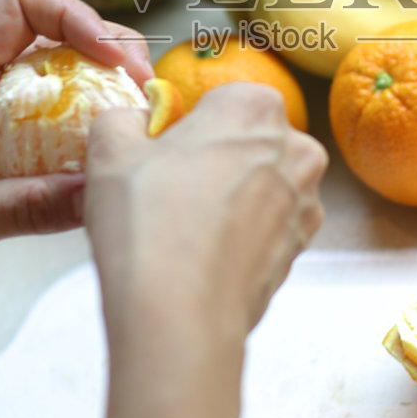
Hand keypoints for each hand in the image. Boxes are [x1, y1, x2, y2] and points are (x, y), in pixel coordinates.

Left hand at [0, 0, 154, 327]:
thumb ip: (26, 207)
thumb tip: (102, 194)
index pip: (24, 5)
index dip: (77, 16)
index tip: (114, 59)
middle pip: (55, 41)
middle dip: (106, 57)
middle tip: (142, 98)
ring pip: (56, 91)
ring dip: (97, 104)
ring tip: (134, 135)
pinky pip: (47, 140)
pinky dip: (78, 150)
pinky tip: (99, 180)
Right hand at [82, 82, 327, 354]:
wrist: (180, 317)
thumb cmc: (148, 224)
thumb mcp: (109, 149)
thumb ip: (122, 117)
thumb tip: (134, 120)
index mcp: (255, 106)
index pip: (217, 100)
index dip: (183, 128)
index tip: (159, 156)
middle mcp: (296, 147)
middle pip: (244, 141)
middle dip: (211, 160)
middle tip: (166, 193)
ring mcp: (306, 201)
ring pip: (258, 185)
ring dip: (228, 198)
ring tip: (183, 230)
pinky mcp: (302, 248)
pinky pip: (265, 226)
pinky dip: (240, 235)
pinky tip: (204, 256)